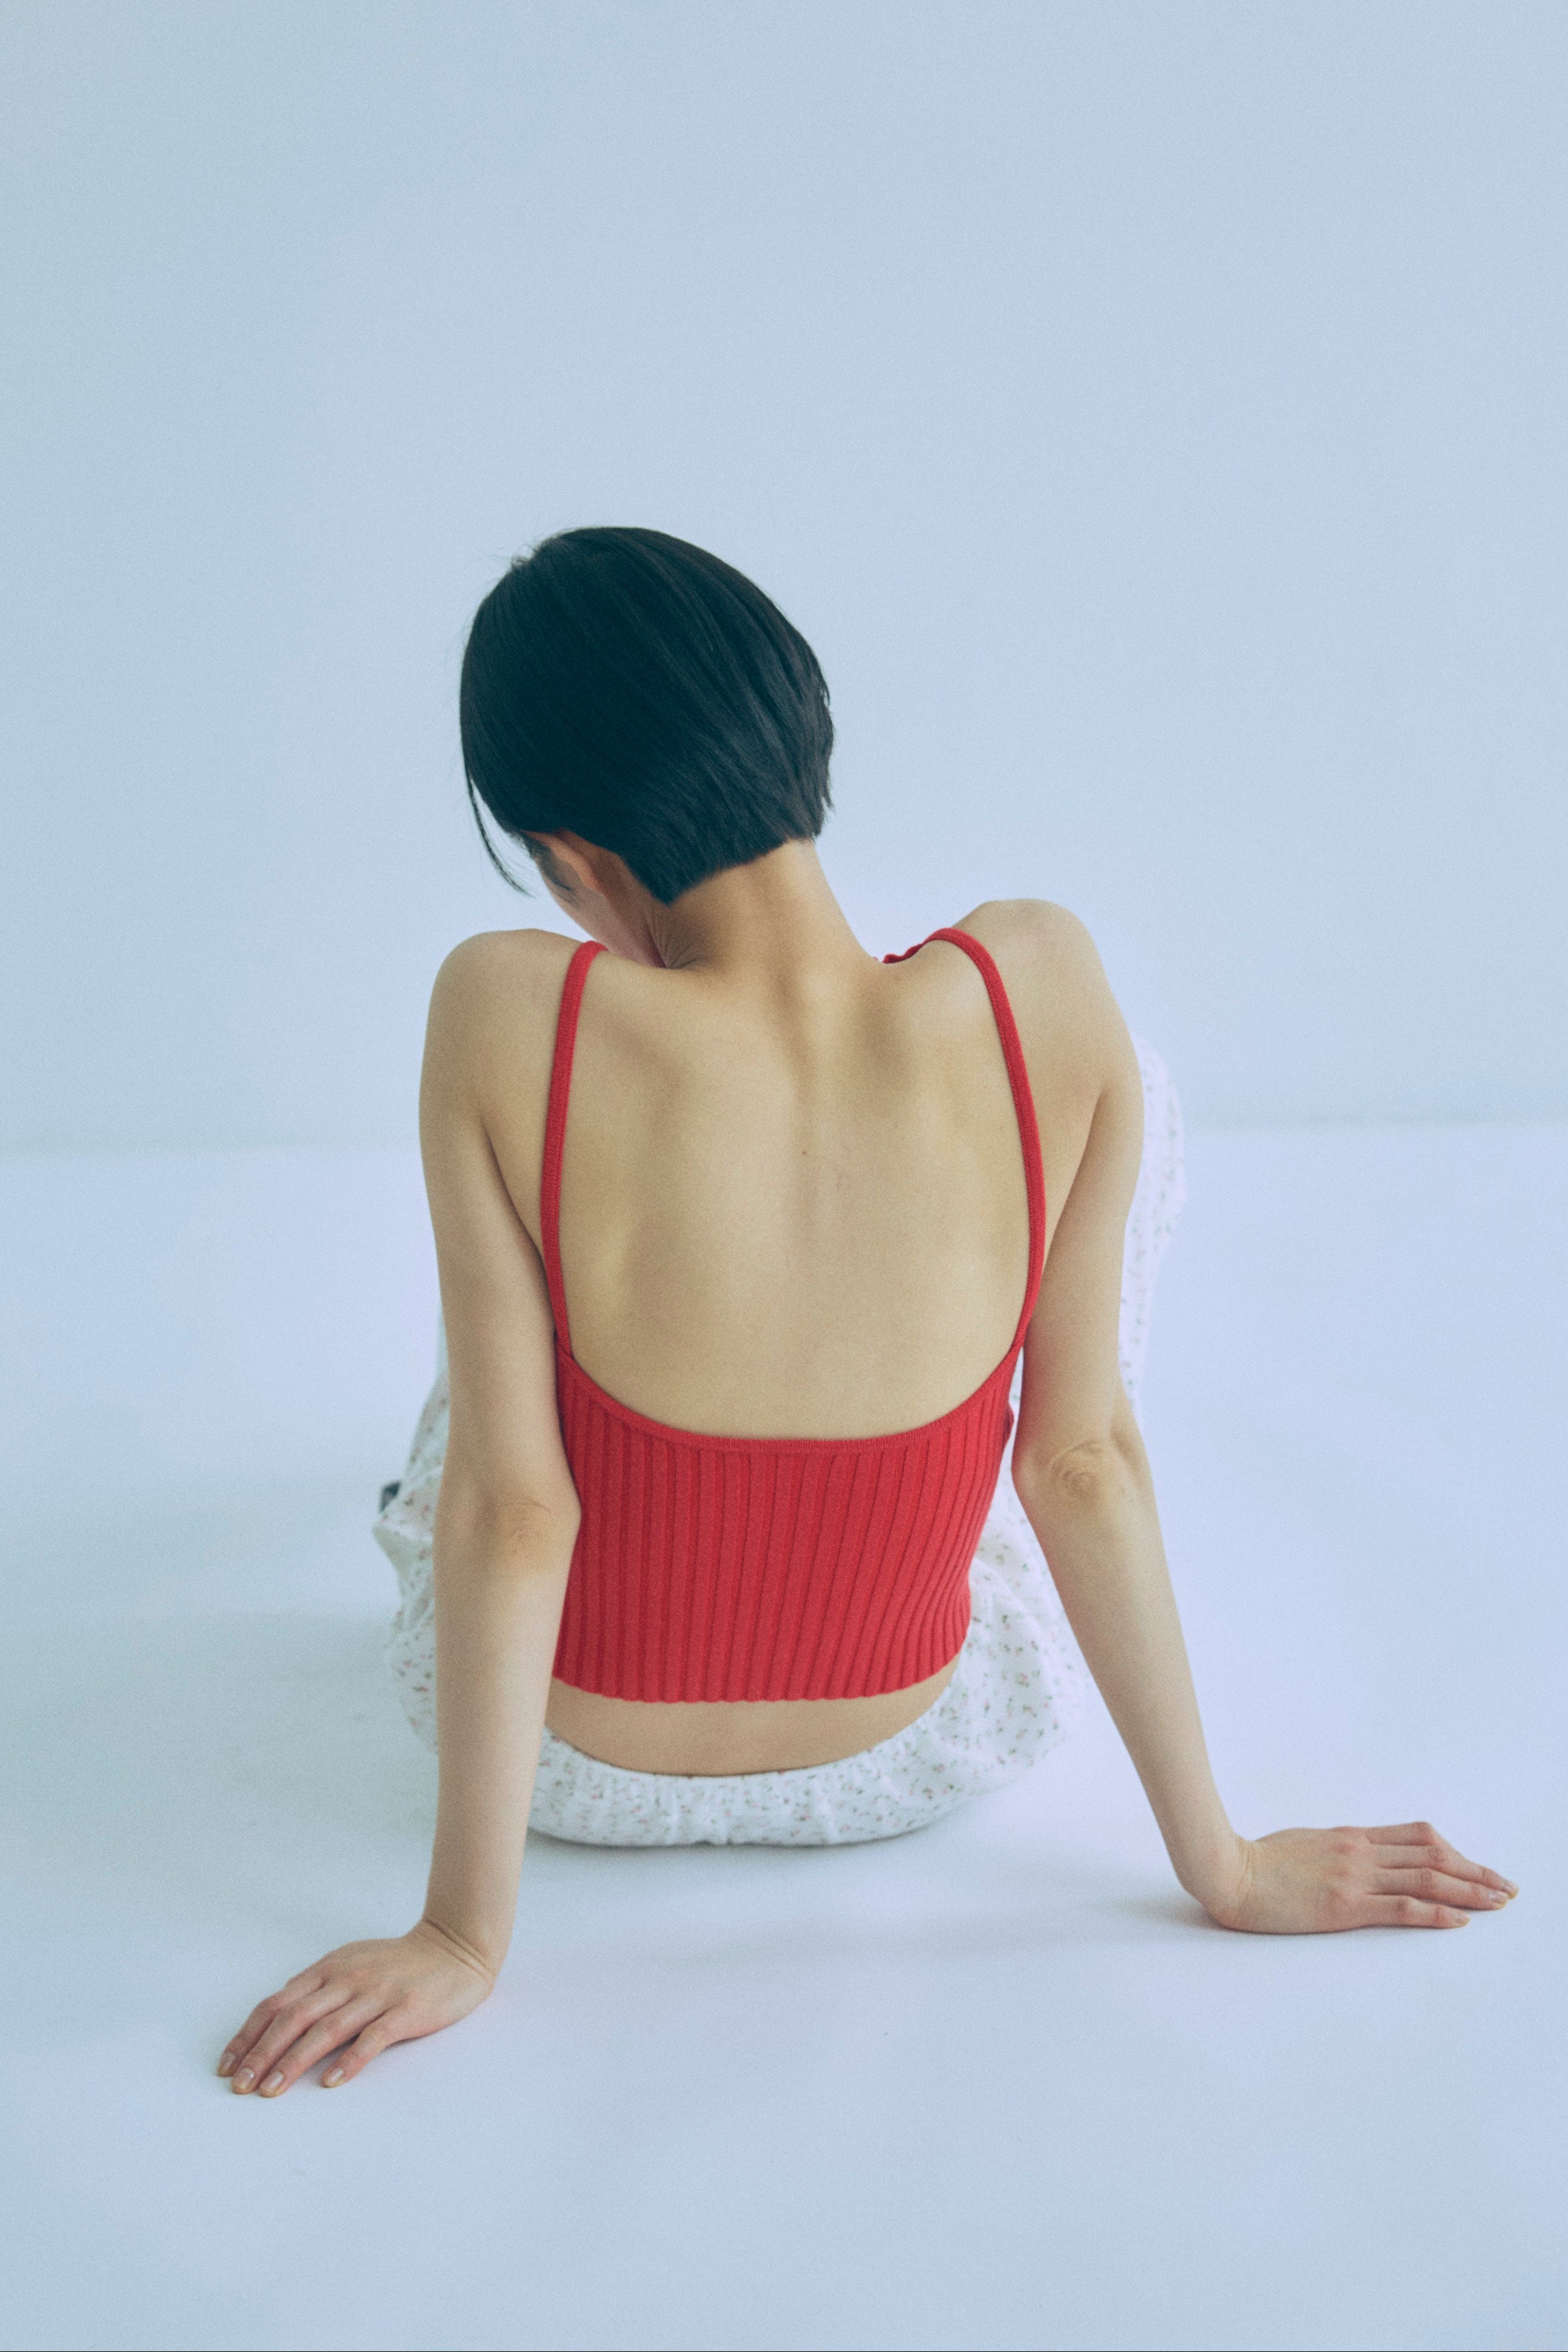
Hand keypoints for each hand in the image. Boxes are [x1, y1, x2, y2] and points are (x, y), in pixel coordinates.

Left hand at [218, 1918, 494, 2096]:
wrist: (456, 1948)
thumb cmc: (399, 1962)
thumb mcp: (352, 1962)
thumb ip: (318, 1987)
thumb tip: (278, 2014)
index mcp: (330, 1969)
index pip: (277, 2003)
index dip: (248, 2035)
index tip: (227, 2066)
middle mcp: (347, 1979)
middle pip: (294, 2017)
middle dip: (261, 2054)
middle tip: (240, 2086)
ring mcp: (377, 1994)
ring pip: (326, 2029)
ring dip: (294, 2062)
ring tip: (271, 2091)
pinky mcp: (406, 2011)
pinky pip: (372, 2037)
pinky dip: (349, 2060)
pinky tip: (331, 2082)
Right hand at [1200, 1820, 1516, 1933]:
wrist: (1227, 1870)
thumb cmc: (1259, 1861)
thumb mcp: (1307, 1844)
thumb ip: (1338, 1850)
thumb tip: (1361, 1856)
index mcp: (1351, 1837)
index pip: (1418, 1838)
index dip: (1456, 1852)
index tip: (1479, 1867)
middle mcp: (1360, 1852)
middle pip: (1433, 1857)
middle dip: (1475, 1873)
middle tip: (1506, 1887)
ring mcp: (1353, 1877)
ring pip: (1425, 1879)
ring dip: (1467, 1891)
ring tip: (1497, 1902)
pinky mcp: (1344, 1906)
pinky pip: (1400, 1907)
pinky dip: (1433, 1913)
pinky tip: (1456, 1921)